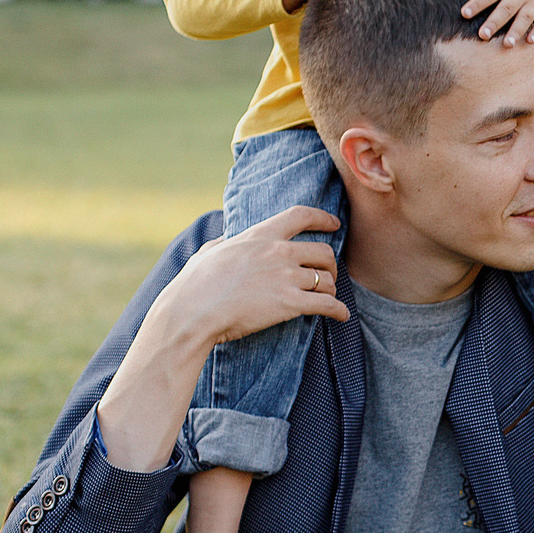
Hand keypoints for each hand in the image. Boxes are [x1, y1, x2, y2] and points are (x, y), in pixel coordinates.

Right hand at [162, 204, 351, 348]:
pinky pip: (328, 304)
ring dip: (330, 289)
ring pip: (327, 279)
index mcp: (260, 235)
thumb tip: (224, 241)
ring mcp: (287, 276)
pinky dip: (338, 311)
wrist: (192, 312)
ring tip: (327, 298)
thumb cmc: (194, 285)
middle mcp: (279, 252)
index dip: (322, 218)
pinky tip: (341, 316)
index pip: (300, 216)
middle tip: (327, 274)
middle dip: (329, 264)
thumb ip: (222, 244)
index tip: (334, 223)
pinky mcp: (291, 303)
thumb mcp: (208, 252)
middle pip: (323, 251)